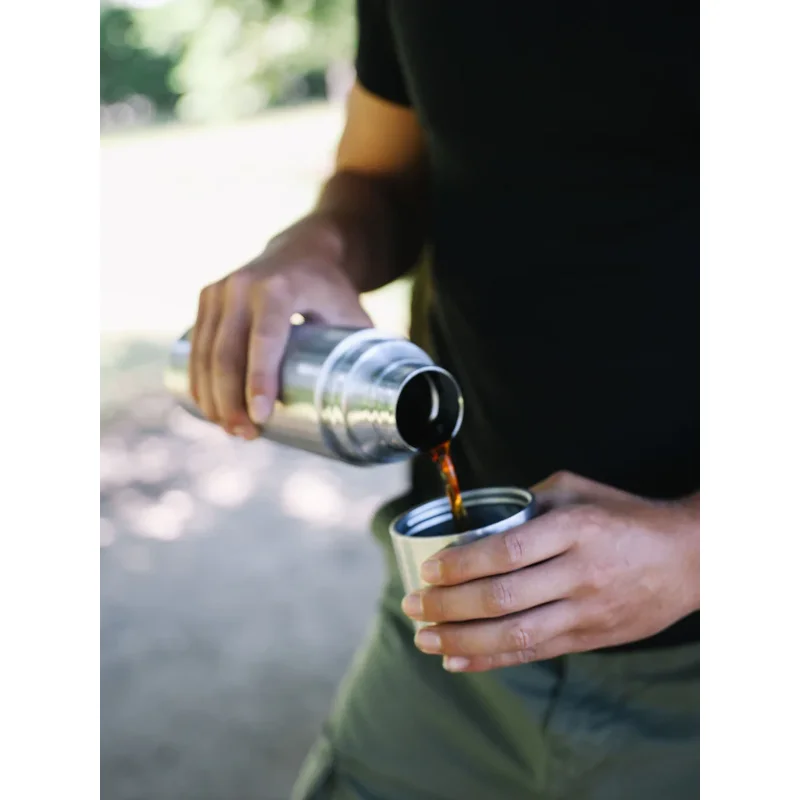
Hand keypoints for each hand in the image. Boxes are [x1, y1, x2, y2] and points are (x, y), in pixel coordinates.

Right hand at [189, 216, 371, 437]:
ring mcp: (219, 289)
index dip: (259, 381)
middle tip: (246, 435)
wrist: (303, 249)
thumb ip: (363, 351)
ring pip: (206, 353)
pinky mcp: (207, 297)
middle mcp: (243, 285)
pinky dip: (199, 380)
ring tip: (230, 429)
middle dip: (231, 401)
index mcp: (280, 288)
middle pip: (227, 353)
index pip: (265, 340)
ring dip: (213, 397)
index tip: (261, 417)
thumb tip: (380, 401)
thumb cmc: (331, 290)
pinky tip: (208, 407)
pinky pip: (196, 346)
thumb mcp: (351, 313)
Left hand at [401, 471, 698, 671]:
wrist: (689, 558)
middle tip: (412, 605)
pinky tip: (457, 661)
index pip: (508, 551)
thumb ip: (530, 501)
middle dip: (449, 606)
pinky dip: (491, 661)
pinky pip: (535, 654)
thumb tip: (478, 517)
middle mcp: (581, 574)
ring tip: (423, 639)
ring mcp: (587, 612)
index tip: (428, 569)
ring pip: (516, 635)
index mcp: (576, 529)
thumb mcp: (578, 490)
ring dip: (462, 641)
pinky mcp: (591, 638)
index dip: (463, 565)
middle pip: (504, 598)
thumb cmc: (626, 516)